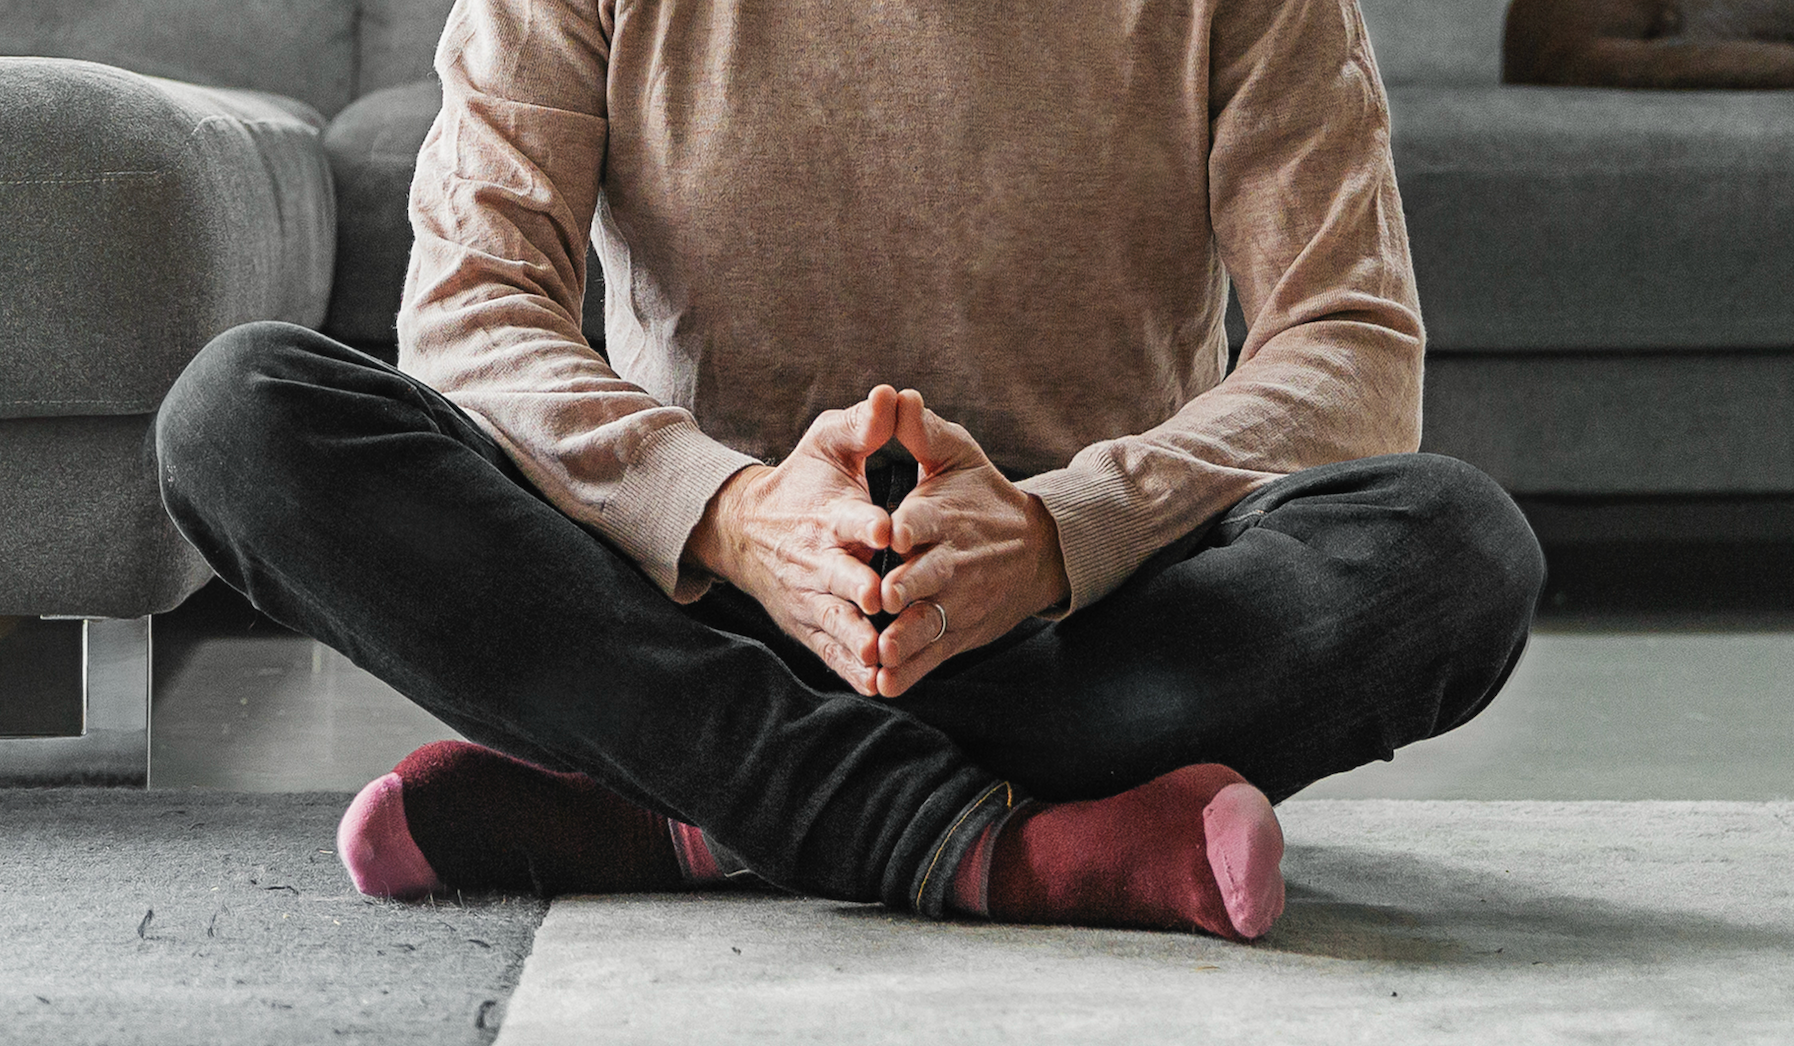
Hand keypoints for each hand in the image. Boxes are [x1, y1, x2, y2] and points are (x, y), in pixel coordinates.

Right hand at [685, 387, 898, 695]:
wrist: (746, 530)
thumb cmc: (802, 481)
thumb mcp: (828, 443)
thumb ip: (864, 424)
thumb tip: (892, 394)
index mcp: (827, 514)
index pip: (846, 517)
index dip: (865, 521)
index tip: (885, 526)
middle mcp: (817, 559)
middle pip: (838, 575)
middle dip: (857, 586)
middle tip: (880, 597)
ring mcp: (811, 597)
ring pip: (835, 621)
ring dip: (855, 639)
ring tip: (879, 655)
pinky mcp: (810, 626)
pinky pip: (831, 651)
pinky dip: (849, 668)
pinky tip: (876, 685)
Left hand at [874, 390, 1070, 697]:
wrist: (1039, 549)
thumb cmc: (984, 496)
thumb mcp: (958, 456)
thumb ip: (922, 432)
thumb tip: (897, 396)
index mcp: (946, 515)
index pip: (929, 519)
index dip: (910, 525)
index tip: (892, 530)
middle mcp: (954, 560)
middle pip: (929, 575)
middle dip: (906, 586)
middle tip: (880, 596)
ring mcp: (959, 600)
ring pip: (930, 621)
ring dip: (906, 637)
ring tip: (882, 651)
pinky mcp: (960, 632)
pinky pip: (934, 654)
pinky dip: (911, 671)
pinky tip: (885, 683)